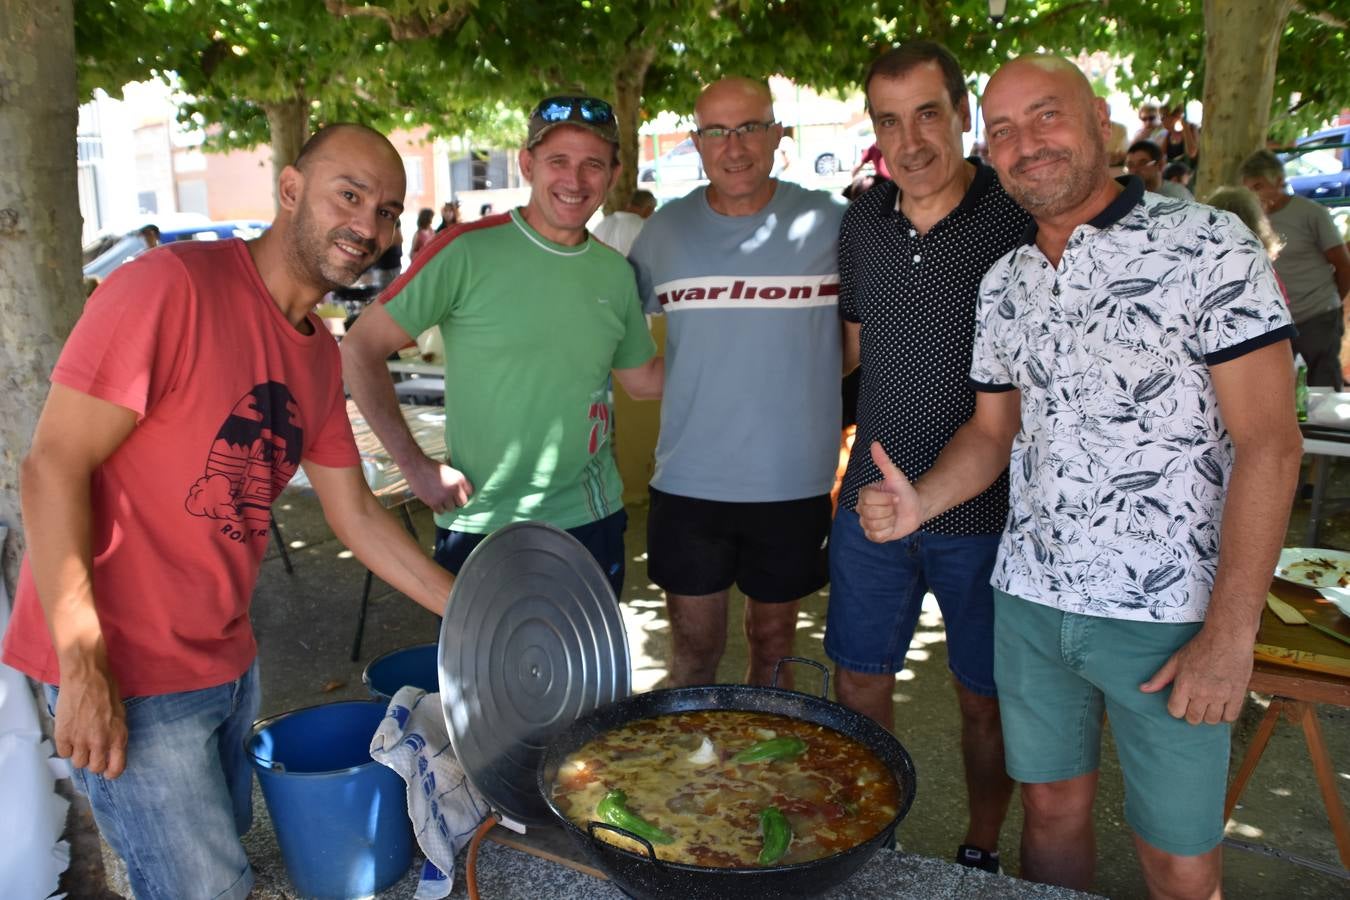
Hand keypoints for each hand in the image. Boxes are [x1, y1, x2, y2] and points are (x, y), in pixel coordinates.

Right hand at [54, 655, 127, 777]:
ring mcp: (80, 740)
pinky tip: (69, 736)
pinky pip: (63, 753)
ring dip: (79, 755)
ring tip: (79, 742)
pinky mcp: (63, 735)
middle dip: (93, 762)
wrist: (86, 676)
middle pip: (94, 768)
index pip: (116, 768)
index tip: (108, 772)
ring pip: (78, 763)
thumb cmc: (107, 690)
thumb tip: (110, 748)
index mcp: (118, 736)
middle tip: (91, 752)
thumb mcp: (120, 714)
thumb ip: (115, 733)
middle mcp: (100, 742)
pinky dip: (66, 747)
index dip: (111, 772)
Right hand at [404, 453, 473, 513]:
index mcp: (460, 478)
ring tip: (441, 499)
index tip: (458, 493)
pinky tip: (435, 502)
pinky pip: (441, 511)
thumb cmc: (431, 466)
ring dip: (447, 505)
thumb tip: (461, 490)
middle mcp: (454, 488)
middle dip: (457, 501)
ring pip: (451, 508)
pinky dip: (439, 508)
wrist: (416, 466)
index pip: (470, 492)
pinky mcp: (434, 502)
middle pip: (462, 502)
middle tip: (450, 498)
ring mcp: (444, 496)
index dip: (463, 493)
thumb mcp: (449, 469)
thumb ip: (455, 479)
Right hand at [856, 441, 922, 542]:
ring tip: (894, 515)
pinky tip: (892, 525)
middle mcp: (861, 508)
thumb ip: (883, 461)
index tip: (895, 496)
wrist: (914, 507)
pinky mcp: (872, 535)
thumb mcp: (895, 475)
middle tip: (895, 506)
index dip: (886, 499)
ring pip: (874, 525)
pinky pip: (876, 536)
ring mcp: (866, 522)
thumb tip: (875, 443)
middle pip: (870, 513)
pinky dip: (888, 532)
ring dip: (890, 521)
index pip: (868, 499)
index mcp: (864, 494)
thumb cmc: (904, 490)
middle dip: (889, 510)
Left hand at [1139, 626, 1251, 723]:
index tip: (1181, 701)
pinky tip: (1222, 706)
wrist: (1227, 637)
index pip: (1175, 712)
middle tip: (1195, 703)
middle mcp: (1202, 693)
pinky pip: (1230, 717)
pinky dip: (1225, 715)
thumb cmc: (1200, 647)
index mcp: (1185, 685)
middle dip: (1191, 713)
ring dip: (1208, 715)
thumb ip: (1160, 678)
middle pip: (1193, 719)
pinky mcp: (1237, 695)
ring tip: (1208, 705)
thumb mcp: (1176, 660)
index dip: (1177, 708)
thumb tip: (1143, 689)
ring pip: (1211, 720)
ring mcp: (1221, 695)